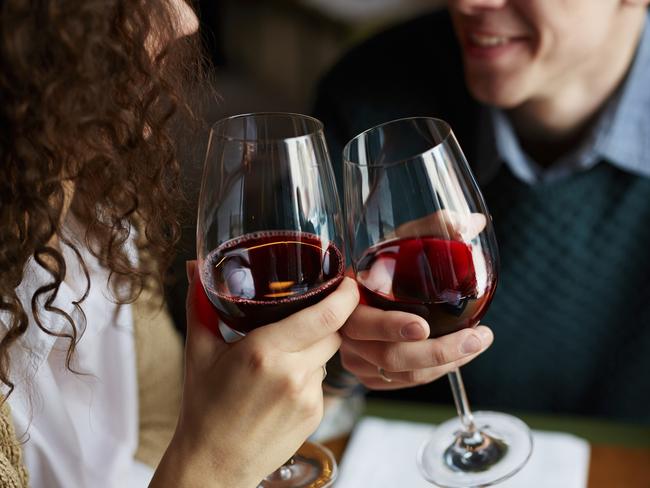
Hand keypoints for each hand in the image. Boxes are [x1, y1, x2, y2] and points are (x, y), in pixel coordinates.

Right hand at [152, 264, 358, 487]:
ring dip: (313, 349)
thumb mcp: (199, 352)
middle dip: (324, 320)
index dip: (345, 295)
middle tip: (302, 318)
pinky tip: (281, 387)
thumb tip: (194, 266)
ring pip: (327, 356)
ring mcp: (308, 397)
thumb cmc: (203, 407)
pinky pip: (322, 381)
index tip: (347, 282)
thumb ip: (200, 304)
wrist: (213, 465)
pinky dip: (308, 375)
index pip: (326, 315)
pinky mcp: (315, 415)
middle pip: (332, 331)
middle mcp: (292, 373)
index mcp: (264, 351)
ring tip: (280, 360)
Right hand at [340, 210, 492, 389]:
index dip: (391, 327)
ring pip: (404, 375)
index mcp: (347, 301)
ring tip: (478, 342)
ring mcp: (357, 360)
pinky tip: (460, 355)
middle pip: (390, 357)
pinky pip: (406, 383)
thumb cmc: (380, 265)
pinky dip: (437, 372)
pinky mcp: (370, 376)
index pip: (362, 321)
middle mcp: (347, 335)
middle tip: (475, 338)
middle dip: (438, 352)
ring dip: (446, 363)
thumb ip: (432, 228)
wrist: (356, 294)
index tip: (423, 326)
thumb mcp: (397, 242)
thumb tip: (474, 222)